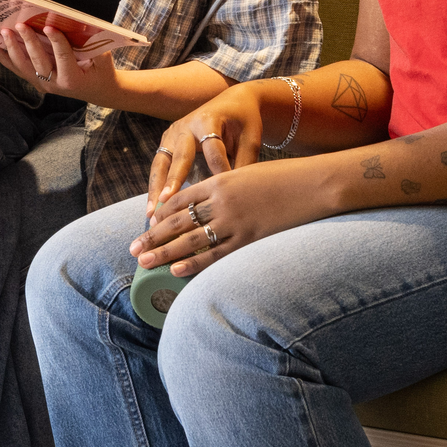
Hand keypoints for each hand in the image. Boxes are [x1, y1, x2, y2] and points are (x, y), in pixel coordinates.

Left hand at [0, 14, 122, 104]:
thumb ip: (93, 44)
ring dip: (12, 48)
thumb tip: (79, 21)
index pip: (63, 58)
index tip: (48, 26)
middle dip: (29, 42)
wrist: (99, 91)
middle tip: (20, 25)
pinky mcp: (36, 82)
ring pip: (23, 67)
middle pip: (38, 62)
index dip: (56, 42)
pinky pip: (18, 70)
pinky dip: (5, 57)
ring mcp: (43, 85)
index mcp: (73, 79)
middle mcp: (54, 85)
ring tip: (4, 32)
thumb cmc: (102, 71)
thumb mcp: (103, 58)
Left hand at [132, 150, 327, 277]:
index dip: (160, 215)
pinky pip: (216, 253)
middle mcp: (221, 201)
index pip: (180, 200)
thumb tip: (205, 207)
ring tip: (144, 262)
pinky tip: (175, 270)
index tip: (146, 226)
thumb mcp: (246, 176)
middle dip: (153, 236)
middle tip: (133, 249)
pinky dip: (194, 263)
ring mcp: (235, 221)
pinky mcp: (249, 238)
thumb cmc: (282, 178)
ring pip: (190, 239)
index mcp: (218, 181)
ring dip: (165, 253)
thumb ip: (224, 189)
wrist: (313, 184)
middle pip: (178, 221)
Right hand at [146, 85, 268, 207]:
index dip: (219, 170)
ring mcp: (172, 134)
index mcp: (208, 119)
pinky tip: (153, 210)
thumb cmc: (243, 121)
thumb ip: (245, 163)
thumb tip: (237, 197)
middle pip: (180, 156)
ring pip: (161, 163)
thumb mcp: (250, 138)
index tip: (223, 194)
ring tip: (152, 213)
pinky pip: (159, 167)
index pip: (212, 149)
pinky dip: (155, 187)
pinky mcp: (167, 143)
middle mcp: (186, 126)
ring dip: (156, 188)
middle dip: (174, 180)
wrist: (232, 102)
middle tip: (168, 201)